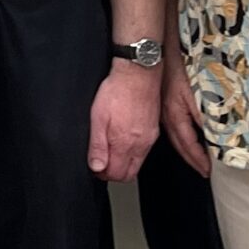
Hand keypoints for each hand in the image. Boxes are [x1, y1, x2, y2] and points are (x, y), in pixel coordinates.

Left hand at [88, 60, 159, 181]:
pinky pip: (144, 150)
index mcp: (125, 144)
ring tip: (110, 148)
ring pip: (137, 163)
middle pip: (129, 173)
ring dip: (123, 162)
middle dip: (114, 172)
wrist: (138, 73)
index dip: (102, 174)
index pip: (116, 175)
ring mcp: (149, 138)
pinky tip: (123, 139)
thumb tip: (96, 167)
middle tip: (101, 161)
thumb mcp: (98, 118)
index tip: (94, 166)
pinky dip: (132, 151)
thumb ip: (98, 145)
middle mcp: (141, 145)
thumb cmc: (117, 91)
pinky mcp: (154, 129)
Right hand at [160, 54, 209, 177]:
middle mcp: (166, 116)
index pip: (188, 145)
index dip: (198, 160)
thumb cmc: (178, 67)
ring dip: (185, 148)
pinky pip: (172, 124)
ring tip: (195, 156)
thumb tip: (216, 135)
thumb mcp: (198, 92)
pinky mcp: (163, 101)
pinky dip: (181, 134)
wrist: (157, 52)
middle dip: (191, 159)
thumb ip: (206, 115)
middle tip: (202, 169)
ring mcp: (162, 109)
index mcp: (175, 116)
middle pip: (179, 144)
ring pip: (175, 135)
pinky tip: (185, 132)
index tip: (207, 171)